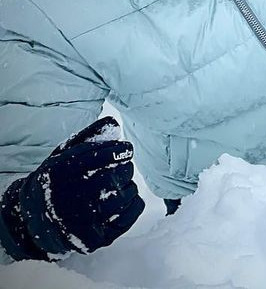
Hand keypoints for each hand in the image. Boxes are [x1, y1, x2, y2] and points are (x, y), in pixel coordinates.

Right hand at [0, 117, 143, 260]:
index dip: (120, 151)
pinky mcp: (95, 237)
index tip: (125, 150)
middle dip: (124, 169)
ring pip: (124, 196)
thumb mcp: (63, 156)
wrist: (35, 219)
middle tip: (123, 169)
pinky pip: (127, 218)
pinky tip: (127, 200)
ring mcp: (84, 220)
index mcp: (65, 172)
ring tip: (121, 185)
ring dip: (129, 187)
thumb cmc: (57, 182)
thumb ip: (88, 139)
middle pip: (117, 175)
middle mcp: (73, 196)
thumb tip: (114, 125)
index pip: (106, 155)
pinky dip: (133, 205)